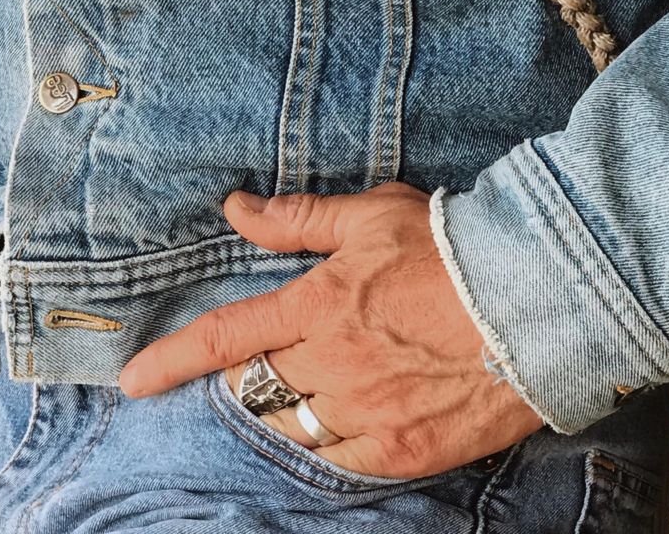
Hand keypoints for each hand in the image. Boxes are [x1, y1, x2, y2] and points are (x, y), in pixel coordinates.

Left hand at [118, 182, 542, 479]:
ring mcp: (367, 414)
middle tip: (278, 361)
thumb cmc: (451, 246)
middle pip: (260, 387)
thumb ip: (298, 218)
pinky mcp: (403, 452)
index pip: (226, 337)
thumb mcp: (371, 214)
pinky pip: (342, 461)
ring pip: (296, 428)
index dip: (172, 360)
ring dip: (290, 411)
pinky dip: (333, 445)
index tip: (133, 380)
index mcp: (318, 304)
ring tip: (316, 388)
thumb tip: (235, 208)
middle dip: (254, 378)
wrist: (535, 299)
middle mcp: (332, 365)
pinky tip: (344, 428)